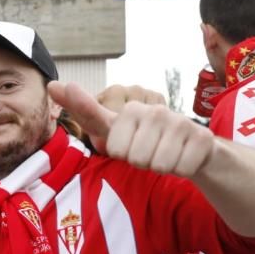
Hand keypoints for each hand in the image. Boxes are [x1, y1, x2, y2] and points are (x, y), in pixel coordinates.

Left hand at [48, 81, 215, 176]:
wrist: (194, 148)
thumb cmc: (146, 138)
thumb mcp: (114, 128)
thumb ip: (85, 110)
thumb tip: (52, 84)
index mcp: (131, 110)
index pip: (115, 147)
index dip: (122, 152)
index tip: (123, 136)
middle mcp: (156, 111)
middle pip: (134, 158)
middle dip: (141, 162)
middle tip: (150, 151)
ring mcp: (180, 122)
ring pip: (157, 164)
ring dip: (161, 166)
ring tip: (166, 154)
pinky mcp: (202, 137)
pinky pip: (180, 168)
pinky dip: (181, 169)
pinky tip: (183, 157)